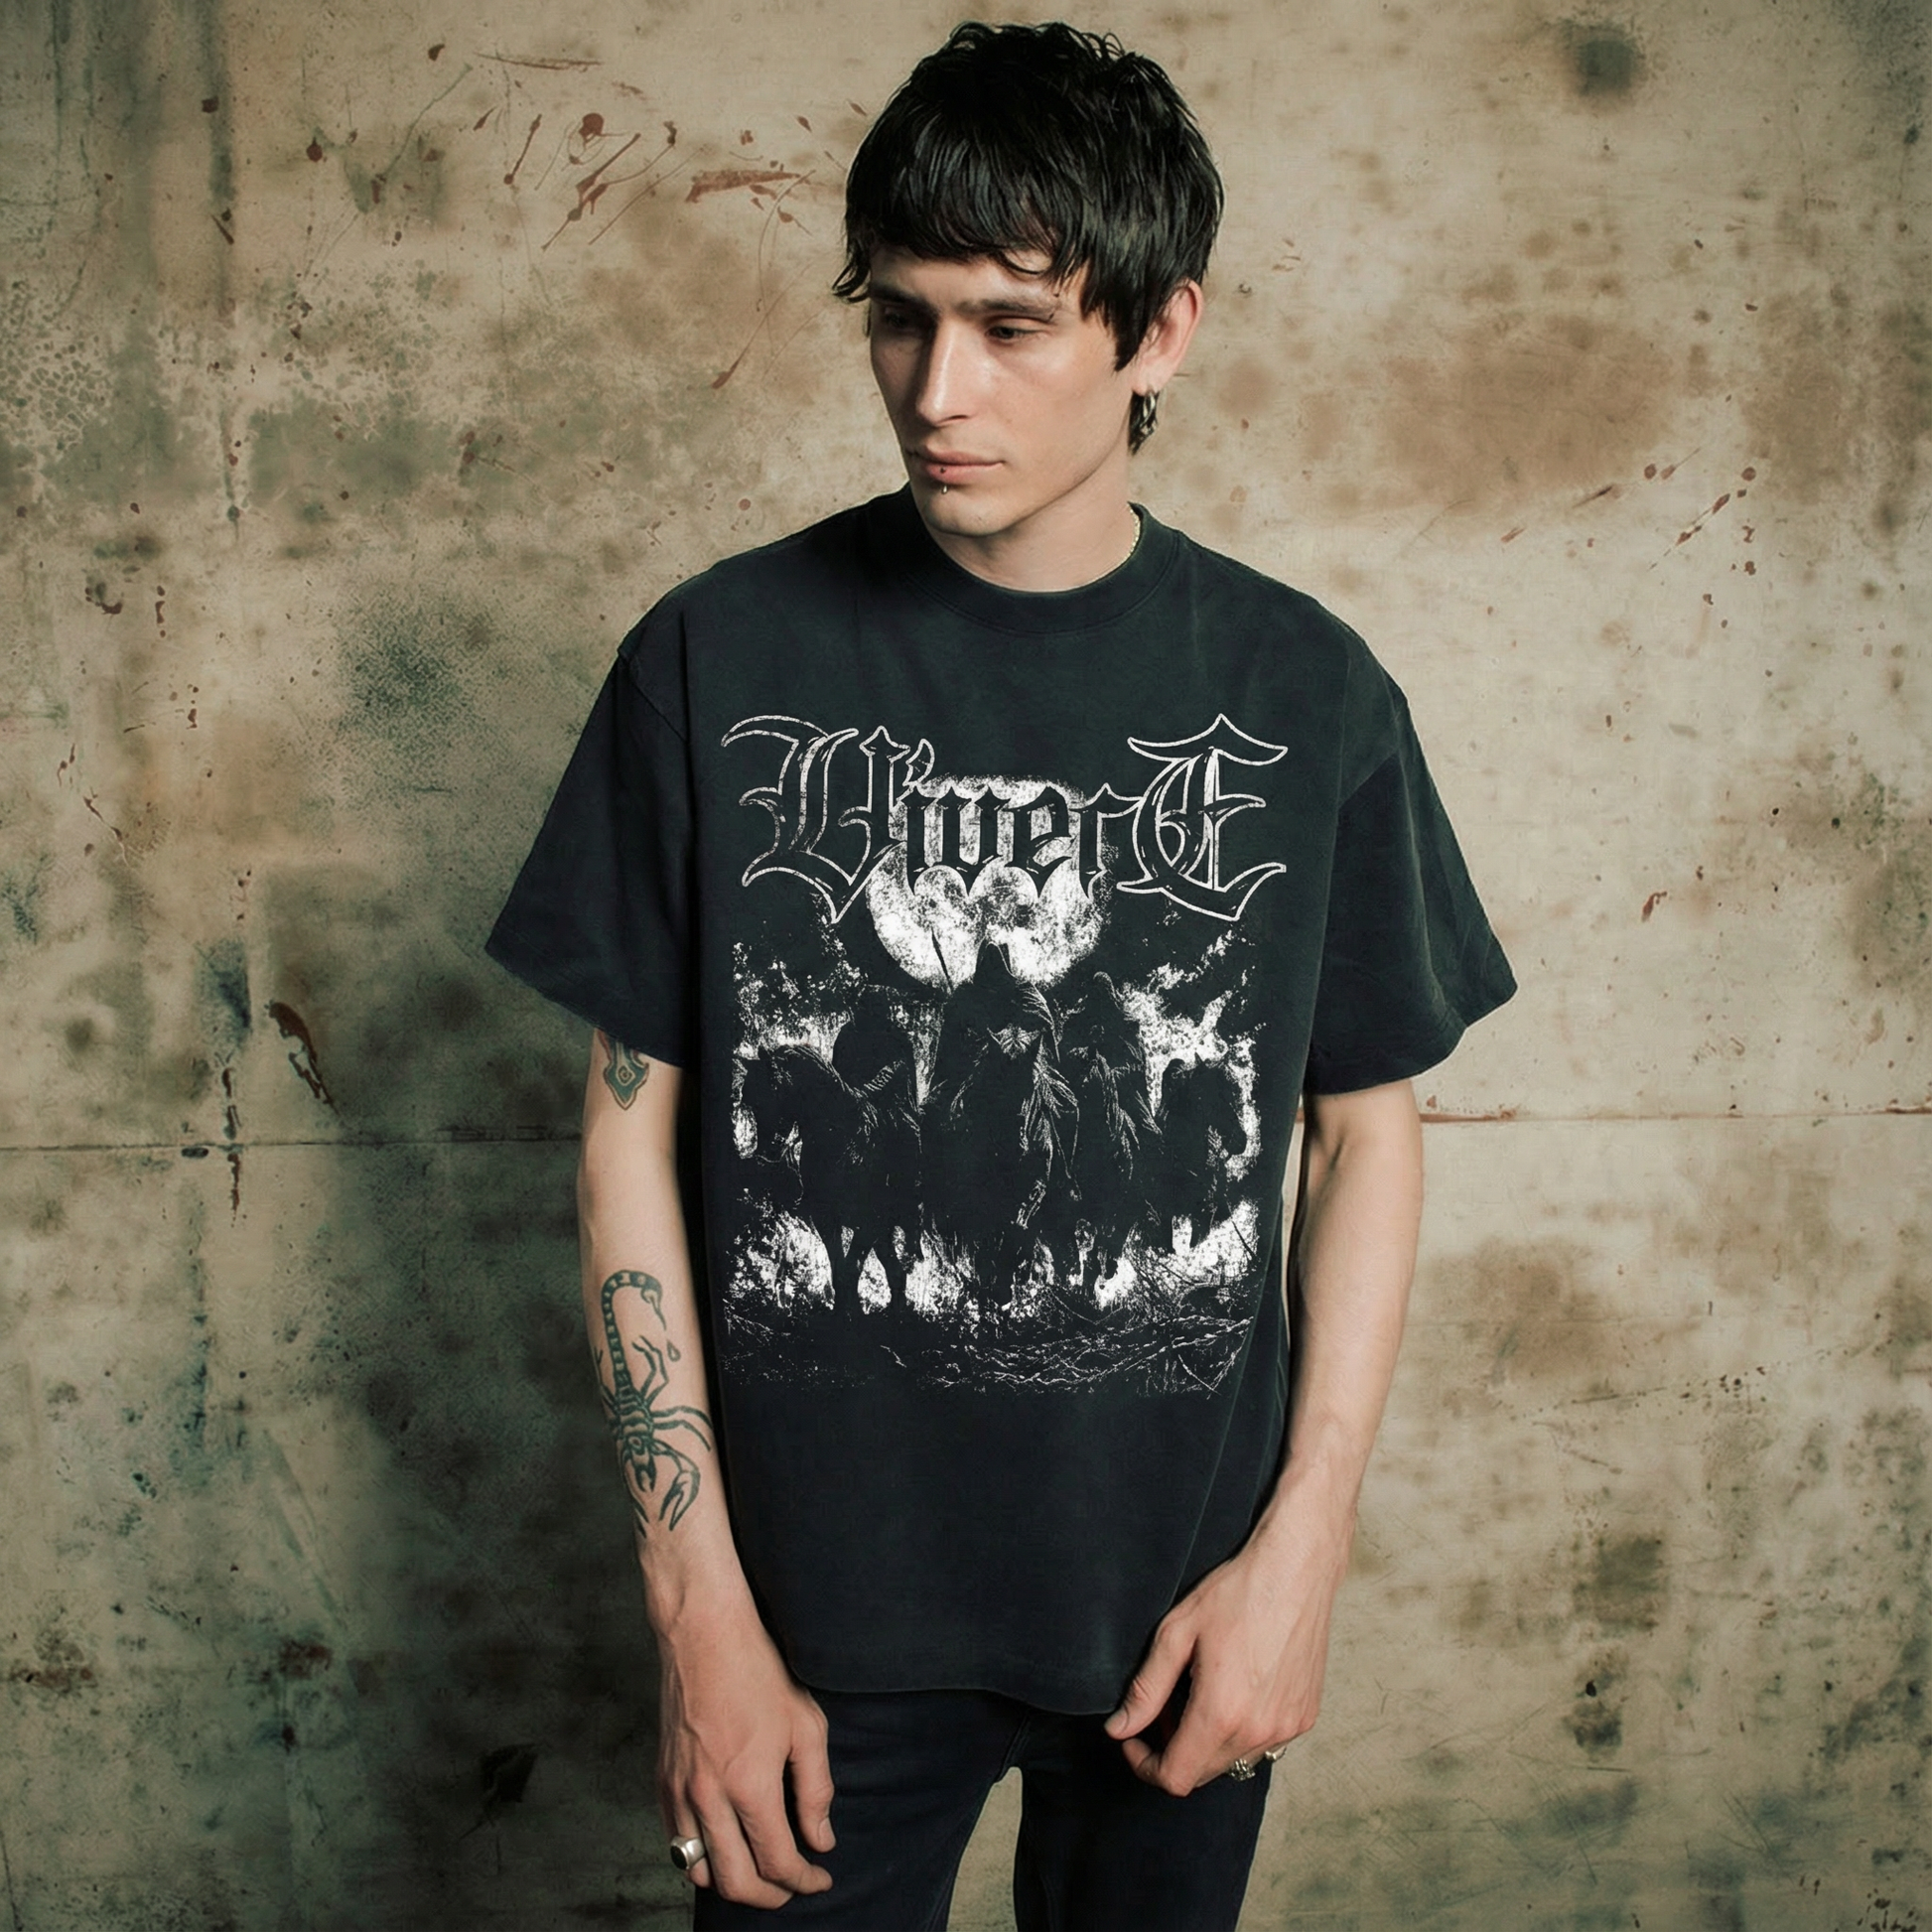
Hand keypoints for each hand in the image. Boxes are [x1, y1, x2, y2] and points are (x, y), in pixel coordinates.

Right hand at [657, 1600, 835, 1907]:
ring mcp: (680, 1791)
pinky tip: (724, 1844)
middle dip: (769, 1897)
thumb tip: (820, 1839)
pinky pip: (676, 1842)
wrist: (704, 1634)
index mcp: (750, 1786)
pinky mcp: (662, 1780)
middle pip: (736, 1883)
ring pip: (700, 1870)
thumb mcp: (806, 1726)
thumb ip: (816, 1790)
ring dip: (731, 1882)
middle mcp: (709, 1798)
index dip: (804, 1881)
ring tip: (758, 1870)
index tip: (820, 1877)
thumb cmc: (759, 1672)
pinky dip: (700, 1857)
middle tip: (791, 1887)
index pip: (778, 1862)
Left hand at [1103, 1498, 1351, 1794]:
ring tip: (1198, 1693)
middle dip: (1173, 1748)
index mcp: (1221, 1713)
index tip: (1133, 1738)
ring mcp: (1287, 1727)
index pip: (1175, 1778)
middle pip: (1202, 1773)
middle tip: (1164, 1704)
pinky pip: (1262, 1743)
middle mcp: (1259, 1731)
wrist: (1297, 1569)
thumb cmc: (1237, 1592)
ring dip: (1206, 1742)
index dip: (1145, 1765)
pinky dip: (1239, 1730)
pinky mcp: (1305, 1717)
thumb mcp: (1177, 1633)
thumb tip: (1118, 1728)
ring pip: (1232, 1761)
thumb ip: (1146, 1689)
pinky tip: (1234, 1690)